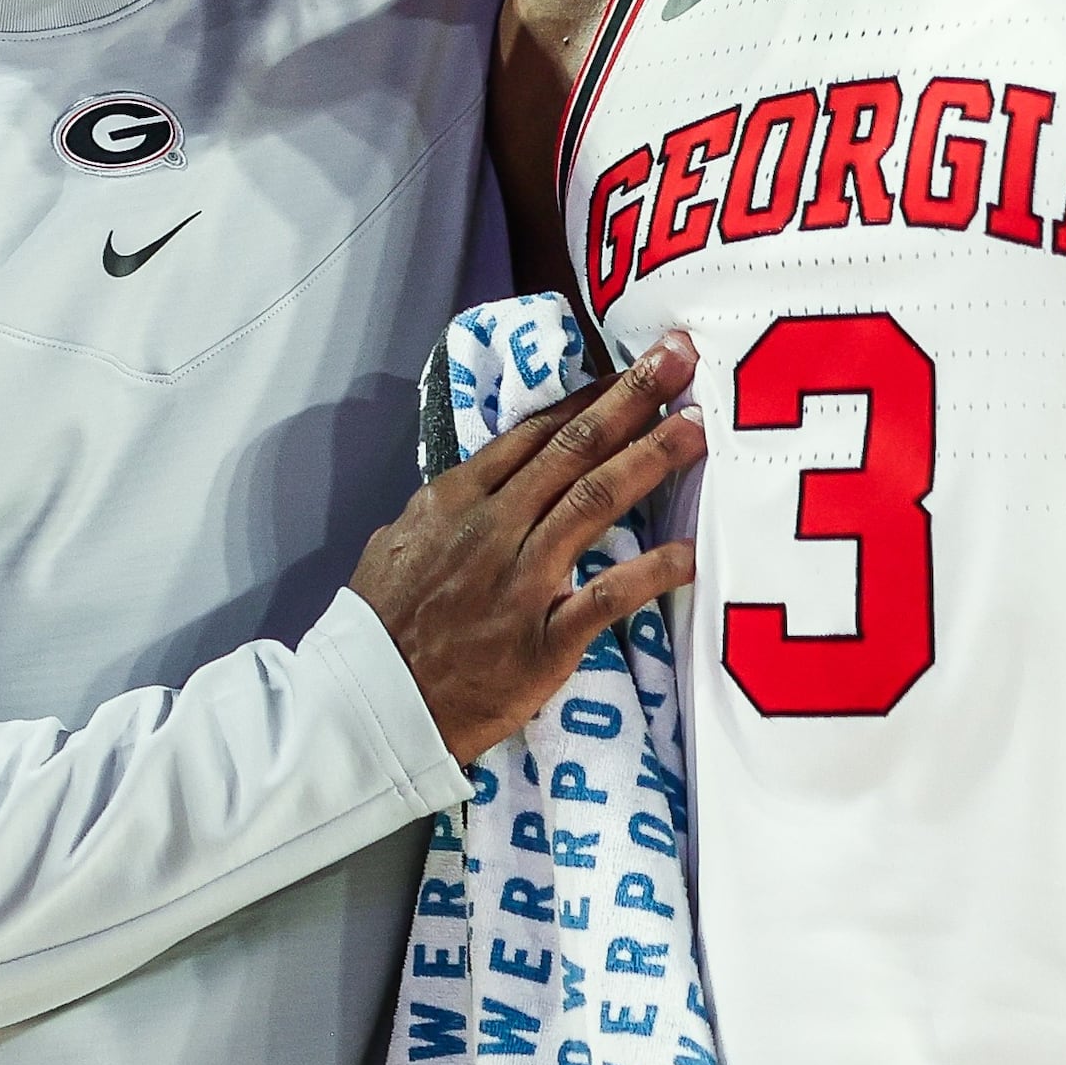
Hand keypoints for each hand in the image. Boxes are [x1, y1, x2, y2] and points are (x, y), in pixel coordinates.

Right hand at [349, 331, 704, 762]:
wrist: (370, 705)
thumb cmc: (381, 626)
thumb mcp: (397, 543)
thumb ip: (443, 509)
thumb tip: (473, 486)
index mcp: (458, 499)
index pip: (535, 434)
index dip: (589, 396)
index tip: (633, 367)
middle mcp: (493, 527)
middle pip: (574, 449)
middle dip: (632, 398)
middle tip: (680, 359)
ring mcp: (520, 579)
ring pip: (594, 502)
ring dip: (650, 459)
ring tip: (696, 427)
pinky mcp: (543, 638)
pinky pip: (606, 597)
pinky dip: (651, 572)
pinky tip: (690, 552)